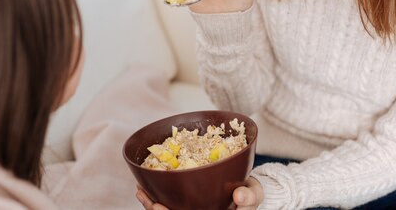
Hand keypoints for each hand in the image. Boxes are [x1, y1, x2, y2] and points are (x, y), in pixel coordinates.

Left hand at [136, 177, 263, 209]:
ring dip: (152, 205)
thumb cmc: (249, 193)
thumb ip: (250, 197)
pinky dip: (156, 197)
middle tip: (147, 198)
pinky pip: (169, 204)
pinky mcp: (186, 203)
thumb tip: (240, 197)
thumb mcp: (255, 194)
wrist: (246, 189)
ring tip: (141, 192)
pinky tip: (145, 188)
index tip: (158, 207)